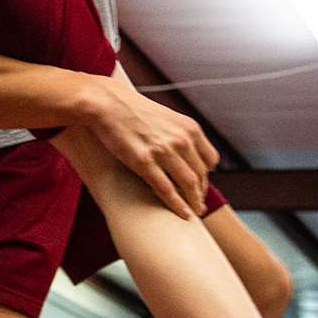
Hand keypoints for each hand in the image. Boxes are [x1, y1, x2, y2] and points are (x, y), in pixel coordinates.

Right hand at [84, 77, 216, 219]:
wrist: (107, 103)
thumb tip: (184, 153)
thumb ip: (179, 135)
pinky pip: (166, 190)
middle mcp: (181, 139)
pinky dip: (177, 205)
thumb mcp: (166, 117)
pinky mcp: (144, 162)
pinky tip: (183, 214)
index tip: (200, 185)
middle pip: (201, 174)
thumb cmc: (132, 110)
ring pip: (188, 184)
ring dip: (193, 202)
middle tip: (198, 205)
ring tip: (194, 213)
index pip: (210, 160)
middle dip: (200, 193)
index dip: (206, 176)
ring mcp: (163, 151)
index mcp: (189, 127)